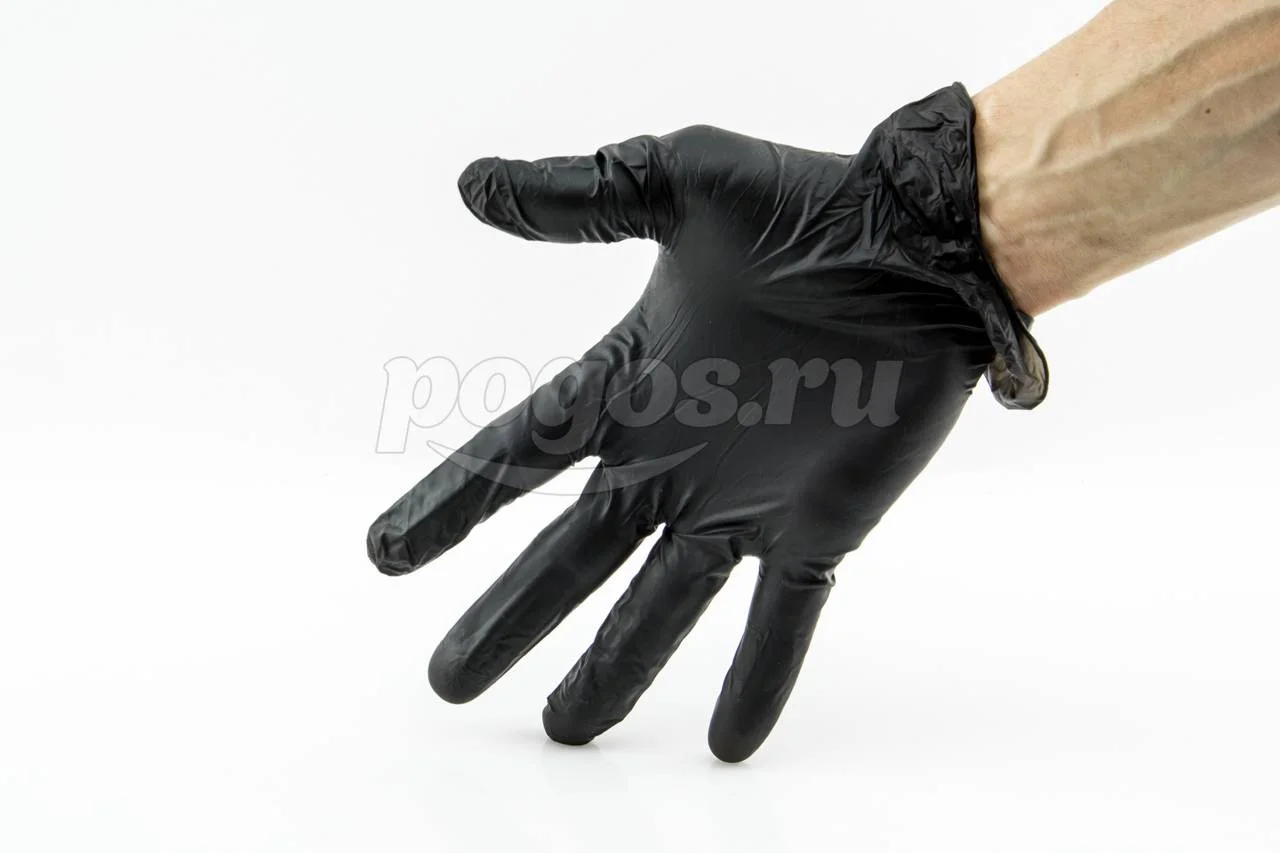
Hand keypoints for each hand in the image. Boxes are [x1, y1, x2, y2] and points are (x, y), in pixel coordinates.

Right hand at [367, 82, 1046, 761]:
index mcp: (632, 380)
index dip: (452, 503)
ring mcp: (745, 499)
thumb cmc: (815, 206)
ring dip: (612, 669)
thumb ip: (583, 193)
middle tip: (450, 682)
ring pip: (661, 604)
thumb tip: (470, 185)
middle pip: (571, 555)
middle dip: (510, 617)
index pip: (519, 454)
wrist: (934, 246)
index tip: (385, 554)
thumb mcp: (685, 179)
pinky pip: (783, 616)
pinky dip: (759, 678)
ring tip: (565, 730)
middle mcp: (674, 455)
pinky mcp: (820, 525)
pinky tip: (730, 743)